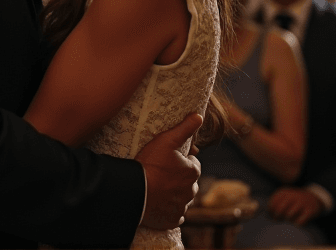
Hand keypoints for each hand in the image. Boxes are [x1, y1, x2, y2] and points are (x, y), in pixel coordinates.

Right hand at [136, 113, 202, 229]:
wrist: (136, 191)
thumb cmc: (151, 163)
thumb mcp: (167, 140)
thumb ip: (184, 128)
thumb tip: (199, 116)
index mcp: (193, 172)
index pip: (193, 164)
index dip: (182, 160)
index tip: (169, 159)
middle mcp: (191, 192)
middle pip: (189, 183)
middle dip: (180, 178)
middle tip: (162, 172)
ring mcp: (181, 207)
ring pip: (183, 199)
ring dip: (175, 194)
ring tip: (159, 186)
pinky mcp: (171, 220)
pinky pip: (175, 214)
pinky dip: (170, 209)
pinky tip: (159, 202)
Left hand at [267, 187, 323, 224]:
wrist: (314, 198)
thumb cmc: (294, 200)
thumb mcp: (285, 196)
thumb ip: (276, 203)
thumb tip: (266, 215)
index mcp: (284, 192)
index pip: (273, 202)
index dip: (270, 210)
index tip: (271, 215)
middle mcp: (292, 196)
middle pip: (279, 209)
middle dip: (277, 216)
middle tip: (277, 220)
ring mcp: (301, 203)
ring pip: (289, 215)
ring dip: (287, 220)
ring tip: (288, 220)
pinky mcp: (309, 211)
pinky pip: (300, 221)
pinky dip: (297, 224)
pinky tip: (297, 223)